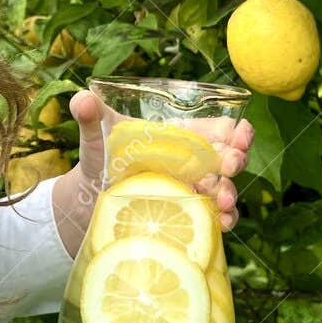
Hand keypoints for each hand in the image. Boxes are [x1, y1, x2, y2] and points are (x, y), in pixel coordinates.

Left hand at [51, 89, 256, 255]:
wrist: (91, 199)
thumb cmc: (102, 158)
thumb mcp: (96, 136)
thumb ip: (90, 115)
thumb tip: (82, 100)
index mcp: (182, 137)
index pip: (219, 129)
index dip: (235, 130)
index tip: (239, 132)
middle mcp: (194, 163)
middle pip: (229, 158)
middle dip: (237, 159)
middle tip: (230, 164)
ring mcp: (193, 191)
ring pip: (225, 190)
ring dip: (229, 193)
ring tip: (221, 199)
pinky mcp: (189, 217)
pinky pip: (214, 219)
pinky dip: (222, 221)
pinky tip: (220, 222)